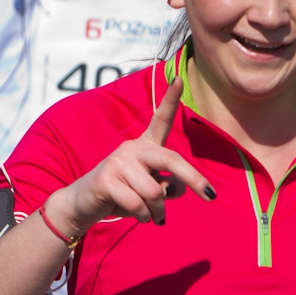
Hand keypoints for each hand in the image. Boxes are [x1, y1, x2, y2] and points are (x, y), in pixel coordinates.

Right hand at [48, 77, 215, 235]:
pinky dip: (143, 216)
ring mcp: (118, 162)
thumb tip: (176, 189)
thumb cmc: (125, 193)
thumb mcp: (151, 187)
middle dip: (194, 179)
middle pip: (171, 160)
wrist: (84, 205)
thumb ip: (169, 186)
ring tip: (149, 214)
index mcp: (146, 146)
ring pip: (156, 192)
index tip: (179, 78)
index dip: (170, 99)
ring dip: (158, 211)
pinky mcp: (105, 180)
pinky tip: (136, 215)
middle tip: (211, 196)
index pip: (160, 120)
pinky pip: (138, 204)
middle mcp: (133, 148)